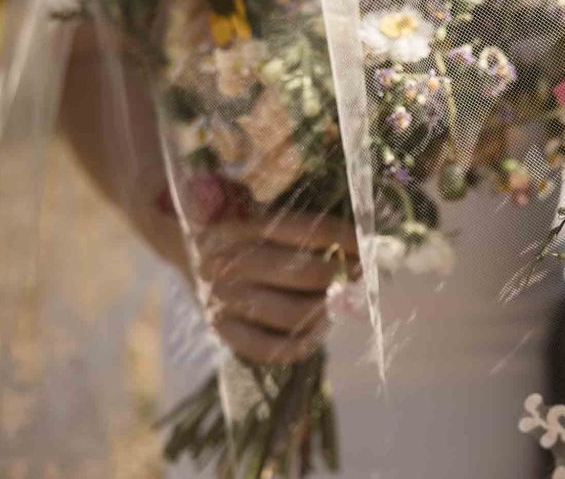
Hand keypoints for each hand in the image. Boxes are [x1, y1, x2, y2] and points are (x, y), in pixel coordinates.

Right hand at [196, 214, 359, 364]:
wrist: (197, 258)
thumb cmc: (249, 236)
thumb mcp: (263, 216)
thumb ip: (305, 227)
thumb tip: (366, 244)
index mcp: (239, 225)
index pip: (307, 230)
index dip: (345, 238)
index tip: (368, 245)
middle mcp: (224, 263)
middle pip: (303, 273)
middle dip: (341, 277)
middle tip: (360, 278)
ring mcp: (221, 300)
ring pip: (293, 314)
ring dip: (329, 311)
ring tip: (345, 303)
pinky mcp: (224, 330)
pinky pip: (272, 348)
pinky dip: (305, 342)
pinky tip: (322, 330)